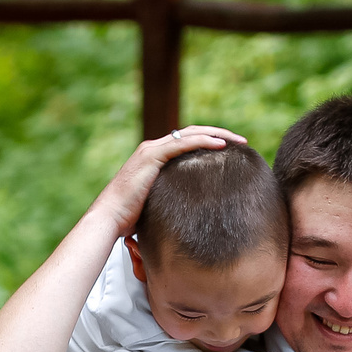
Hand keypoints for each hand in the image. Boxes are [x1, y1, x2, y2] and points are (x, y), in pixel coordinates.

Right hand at [90, 127, 246, 230]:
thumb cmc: (129, 218)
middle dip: (220, 134)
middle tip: (242, 141)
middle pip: (193, 133)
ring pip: (191, 134)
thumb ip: (171, 199)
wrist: (108, 218)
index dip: (210, 143)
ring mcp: (151, 150)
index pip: (187, 143)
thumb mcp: (157, 204)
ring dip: (217, 134)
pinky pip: (183, 143)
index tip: (232, 150)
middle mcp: (153, 148)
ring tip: (239, 141)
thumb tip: (191, 212)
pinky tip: (222, 144)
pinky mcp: (151, 156)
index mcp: (154, 157)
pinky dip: (203, 141)